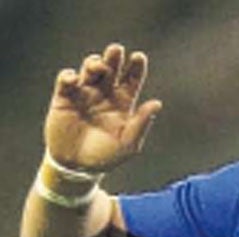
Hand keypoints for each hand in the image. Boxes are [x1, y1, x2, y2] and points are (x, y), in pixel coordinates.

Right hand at [46, 44, 161, 174]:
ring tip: (98, 66)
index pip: (131, 81)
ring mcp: (84, 94)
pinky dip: (69, 76)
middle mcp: (104, 95)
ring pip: (88, 71)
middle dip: (113, 58)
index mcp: (122, 104)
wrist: (78, 166)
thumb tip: (157, 103)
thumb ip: (141, 123)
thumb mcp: (128, 143)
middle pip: (110, 70)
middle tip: (116, 49)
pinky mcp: (64, 98)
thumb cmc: (106, 156)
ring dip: (93, 64)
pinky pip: (66, 81)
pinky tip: (74, 78)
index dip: (135, 68)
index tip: (139, 57)